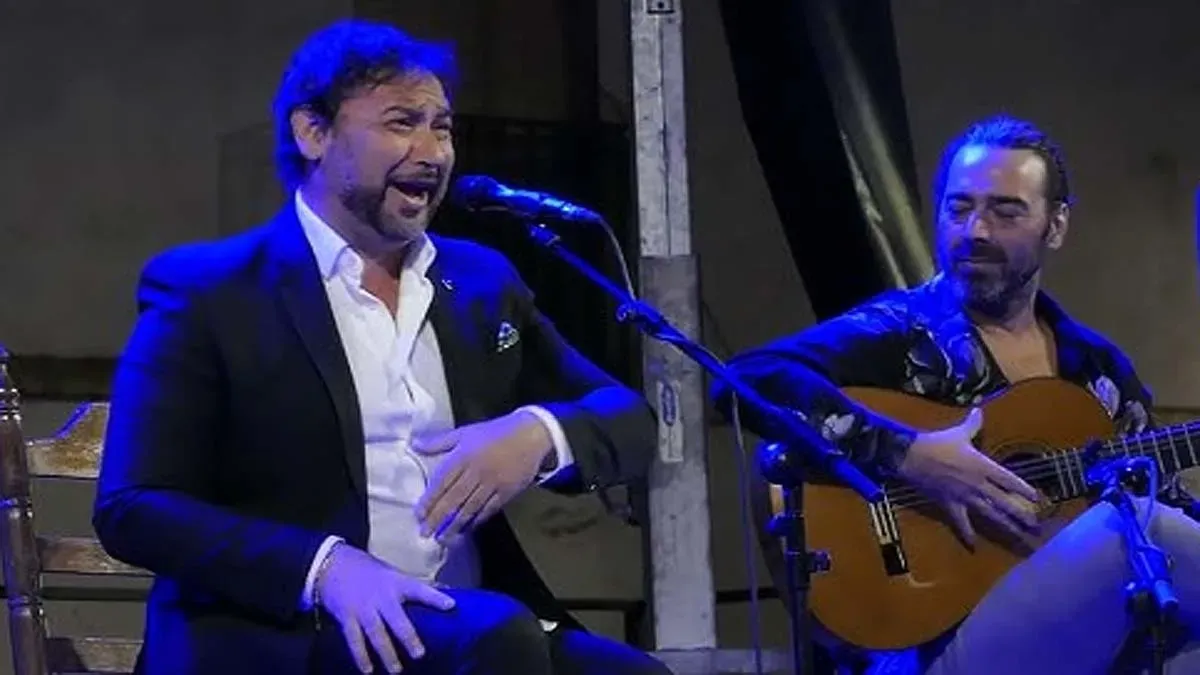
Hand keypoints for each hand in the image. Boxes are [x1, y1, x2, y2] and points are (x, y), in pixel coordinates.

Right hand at [316, 543, 454, 672]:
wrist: (333, 564)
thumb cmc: (369, 571)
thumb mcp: (392, 574)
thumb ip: (413, 588)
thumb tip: (446, 594)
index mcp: (397, 583)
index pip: (420, 590)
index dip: (435, 598)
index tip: (451, 606)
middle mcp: (381, 596)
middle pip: (397, 620)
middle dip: (408, 638)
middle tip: (419, 654)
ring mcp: (363, 608)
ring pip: (377, 634)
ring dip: (387, 653)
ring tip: (396, 670)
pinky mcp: (347, 617)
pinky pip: (354, 640)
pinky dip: (361, 656)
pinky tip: (368, 670)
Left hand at [414, 411, 551, 541]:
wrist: (529, 436)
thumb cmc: (494, 433)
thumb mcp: (464, 433)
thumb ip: (439, 441)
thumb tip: (415, 444)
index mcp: (463, 455)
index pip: (442, 482)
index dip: (430, 500)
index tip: (419, 514)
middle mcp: (476, 471)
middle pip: (454, 499)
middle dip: (438, 518)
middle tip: (425, 533)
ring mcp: (492, 484)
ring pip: (470, 508)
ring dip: (454, 525)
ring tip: (442, 538)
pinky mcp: (506, 492)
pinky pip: (488, 510)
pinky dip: (475, 521)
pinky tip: (465, 529)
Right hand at [897, 407, 1041, 546]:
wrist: (913, 457)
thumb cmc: (937, 444)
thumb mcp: (958, 432)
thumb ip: (973, 424)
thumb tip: (979, 410)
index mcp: (983, 467)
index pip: (1010, 480)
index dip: (1024, 490)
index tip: (1038, 499)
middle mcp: (979, 485)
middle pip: (1005, 502)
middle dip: (1022, 514)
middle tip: (1036, 526)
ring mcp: (965, 497)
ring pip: (990, 514)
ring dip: (1006, 526)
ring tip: (1019, 537)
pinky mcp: (951, 505)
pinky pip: (961, 522)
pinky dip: (967, 534)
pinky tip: (974, 545)